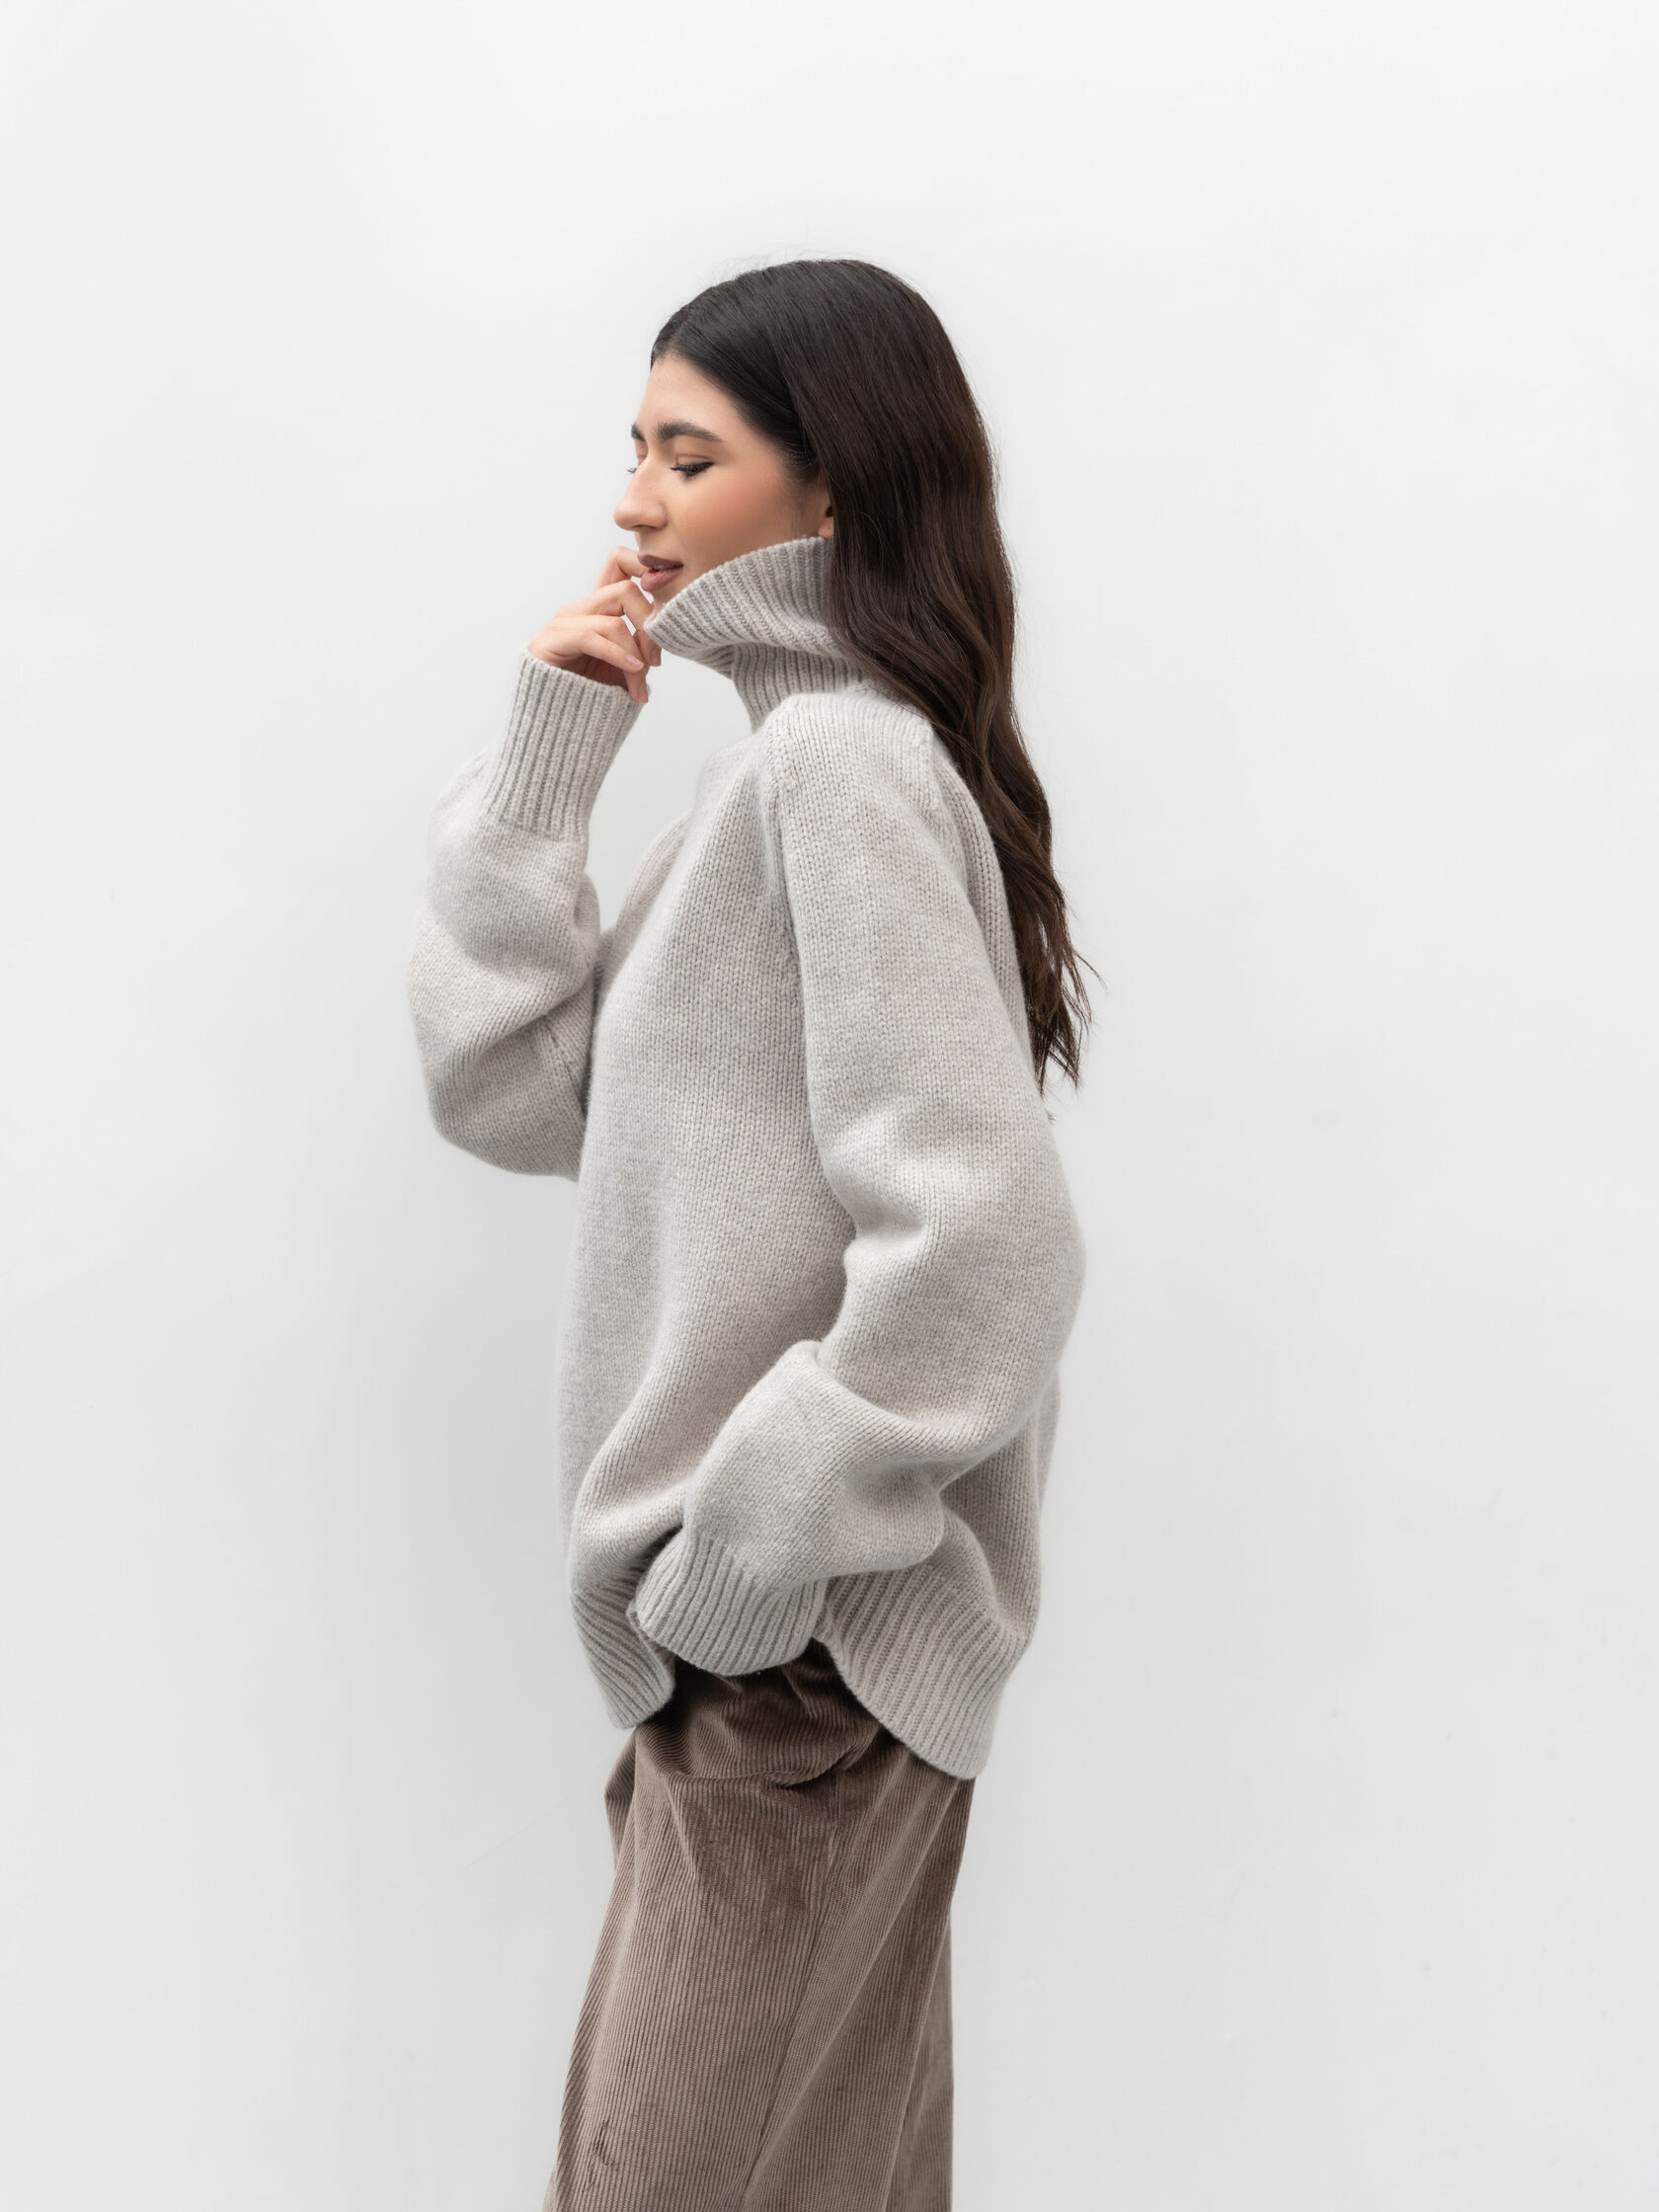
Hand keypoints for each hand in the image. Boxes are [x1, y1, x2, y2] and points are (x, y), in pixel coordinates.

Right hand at [526, 545, 664, 705]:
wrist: (558, 727)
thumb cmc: (593, 698)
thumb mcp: (627, 668)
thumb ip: (644, 647)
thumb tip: (666, 636)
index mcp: (599, 609)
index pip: (618, 563)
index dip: (642, 564)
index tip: (667, 594)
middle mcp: (579, 609)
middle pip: (625, 590)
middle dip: (649, 625)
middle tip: (656, 661)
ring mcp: (562, 623)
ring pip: (613, 621)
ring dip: (635, 654)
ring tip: (639, 685)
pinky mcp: (548, 641)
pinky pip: (591, 637)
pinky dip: (618, 655)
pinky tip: (632, 671)